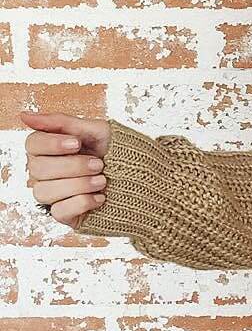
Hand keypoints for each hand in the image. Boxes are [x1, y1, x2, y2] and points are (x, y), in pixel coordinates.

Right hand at [20, 111, 111, 227]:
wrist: (147, 179)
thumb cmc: (120, 152)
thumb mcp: (97, 130)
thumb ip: (61, 122)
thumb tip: (24, 116)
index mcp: (51, 149)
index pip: (32, 144)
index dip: (51, 144)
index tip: (76, 143)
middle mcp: (48, 173)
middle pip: (37, 168)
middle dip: (73, 165)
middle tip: (99, 164)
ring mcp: (56, 194)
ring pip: (44, 192)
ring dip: (78, 184)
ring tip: (103, 180)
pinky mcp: (67, 214)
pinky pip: (59, 211)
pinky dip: (82, 203)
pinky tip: (100, 197)